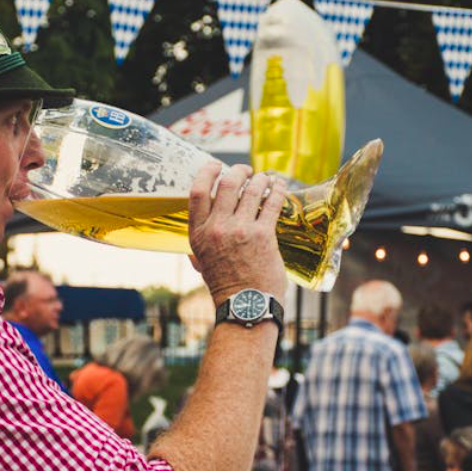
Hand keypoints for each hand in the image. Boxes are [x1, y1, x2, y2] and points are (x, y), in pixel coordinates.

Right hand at [188, 163, 287, 303]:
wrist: (246, 305)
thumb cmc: (226, 286)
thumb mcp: (203, 266)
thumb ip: (198, 253)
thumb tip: (192, 252)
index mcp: (198, 234)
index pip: (198, 192)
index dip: (207, 172)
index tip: (216, 165)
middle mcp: (217, 228)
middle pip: (227, 184)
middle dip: (238, 171)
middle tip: (246, 170)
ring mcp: (240, 230)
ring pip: (251, 190)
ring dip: (260, 179)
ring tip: (265, 177)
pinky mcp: (263, 235)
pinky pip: (271, 203)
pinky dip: (277, 190)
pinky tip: (279, 186)